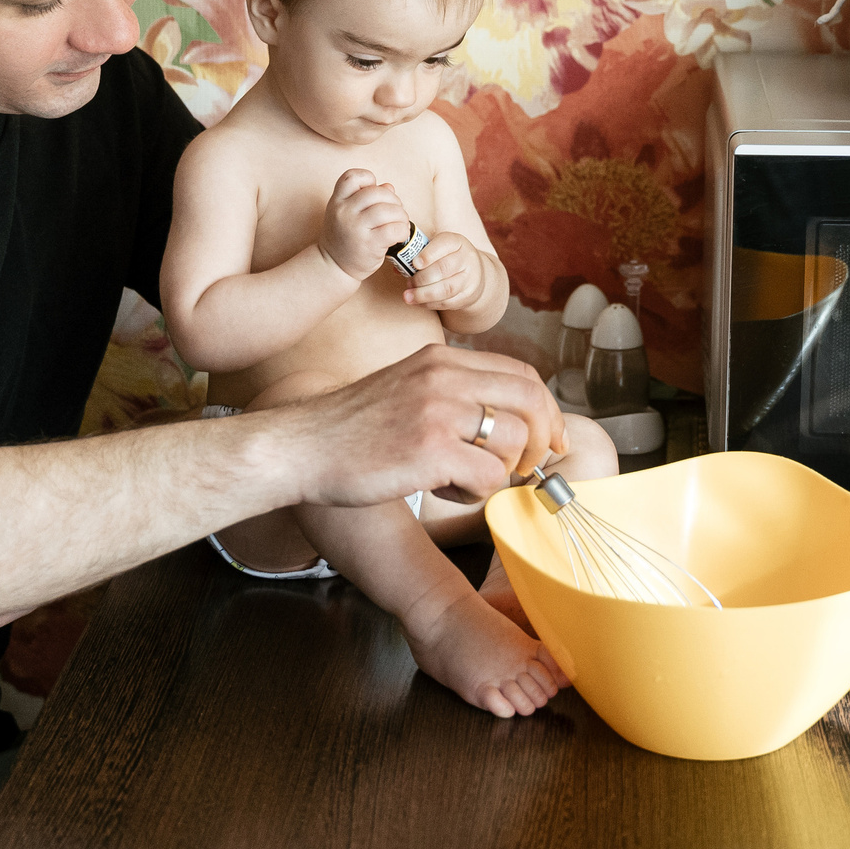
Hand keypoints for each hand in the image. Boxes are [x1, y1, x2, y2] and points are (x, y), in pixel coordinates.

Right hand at [283, 344, 564, 509]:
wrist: (299, 446)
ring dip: (500, 471)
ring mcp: (437, 410)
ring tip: (463, 479)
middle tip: (528, 467)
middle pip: (531, 399)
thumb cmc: (350, 429)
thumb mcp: (407, 388)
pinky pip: (488, 475)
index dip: (546, 410)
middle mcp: (444, 376)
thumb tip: (510, 420)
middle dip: (542, 439)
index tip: (549, 439)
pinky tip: (442, 488)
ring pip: (514, 440)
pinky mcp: (429, 450)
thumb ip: (452, 393)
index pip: (522, 374)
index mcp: (441, 357)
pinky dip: (476, 491)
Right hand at [317, 168, 412, 280]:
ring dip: (401, 215)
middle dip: (393, 200)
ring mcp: (356, 228)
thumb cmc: (345, 237)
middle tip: (395, 211)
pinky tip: (399, 234)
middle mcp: (344, 212)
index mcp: (337, 201)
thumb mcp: (348, 213)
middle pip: (377, 192)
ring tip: (400, 223)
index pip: (353, 176)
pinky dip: (402, 230)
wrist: (333, 266)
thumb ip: (366, 197)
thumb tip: (390, 187)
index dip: (368, 179)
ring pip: (388, 210)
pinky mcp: (369, 244)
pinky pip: (394, 229)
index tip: (373, 192)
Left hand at [399, 232, 487, 311]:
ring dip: (424, 294)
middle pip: (443, 269)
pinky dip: (430, 304)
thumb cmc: (446, 258)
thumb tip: (396, 266)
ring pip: (446, 288)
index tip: (414, 263)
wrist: (473, 273)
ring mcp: (469, 278)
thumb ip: (417, 254)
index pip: (444, 244)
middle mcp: (466, 258)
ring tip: (408, 296)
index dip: (428, 254)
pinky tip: (419, 302)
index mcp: (456, 242)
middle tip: (408, 283)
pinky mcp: (468, 295)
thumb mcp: (437, 249)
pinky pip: (447, 302)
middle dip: (421, 278)